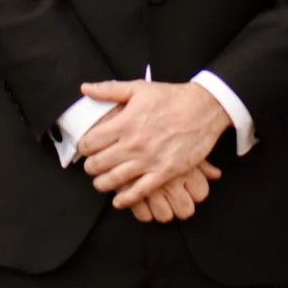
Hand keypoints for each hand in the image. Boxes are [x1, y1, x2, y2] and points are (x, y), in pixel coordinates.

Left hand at [76, 78, 228, 223]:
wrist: (204, 109)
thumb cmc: (171, 97)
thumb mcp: (138, 88)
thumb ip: (109, 90)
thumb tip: (85, 88)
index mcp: (124, 123)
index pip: (89, 143)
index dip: (83, 147)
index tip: (86, 147)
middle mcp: (133, 144)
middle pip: (97, 164)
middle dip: (90, 166)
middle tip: (93, 165)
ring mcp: (148, 160)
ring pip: (113, 181)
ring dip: (102, 183)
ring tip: (101, 181)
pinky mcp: (164, 172)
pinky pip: (139, 192)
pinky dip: (125, 199)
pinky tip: (119, 200)